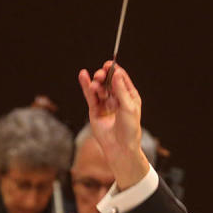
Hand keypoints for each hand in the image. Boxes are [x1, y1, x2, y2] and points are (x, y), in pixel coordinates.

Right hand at [78, 62, 149, 188]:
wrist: (120, 147)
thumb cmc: (129, 128)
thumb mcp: (128, 106)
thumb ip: (120, 90)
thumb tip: (116, 72)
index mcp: (129, 96)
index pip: (121, 79)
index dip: (115, 71)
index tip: (109, 65)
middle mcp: (117, 98)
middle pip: (109, 81)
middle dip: (104, 76)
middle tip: (101, 74)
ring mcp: (105, 104)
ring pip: (99, 88)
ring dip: (96, 83)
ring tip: (95, 84)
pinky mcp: (95, 111)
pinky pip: (90, 96)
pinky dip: (86, 86)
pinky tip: (83, 76)